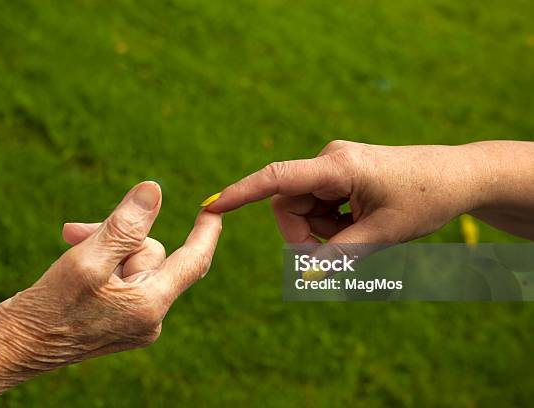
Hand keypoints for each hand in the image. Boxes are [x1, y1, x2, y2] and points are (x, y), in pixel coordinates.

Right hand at [0, 181, 221, 402]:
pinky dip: (103, 263)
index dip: (206, 233)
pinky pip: (123, 278)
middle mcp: (150, 317)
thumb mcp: (88, 259)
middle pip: (151, 254)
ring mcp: (135, 320)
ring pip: (133, 262)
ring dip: (104, 246)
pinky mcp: (119, 319)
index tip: (215, 210)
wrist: (17, 346)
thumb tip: (154, 190)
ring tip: (70, 242)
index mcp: (150, 306)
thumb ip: (124, 225)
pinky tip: (76, 260)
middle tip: (74, 230)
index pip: (193, 261)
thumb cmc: (49, 307)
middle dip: (117, 236)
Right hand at [206, 140, 533, 244]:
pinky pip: (320, 205)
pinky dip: (333, 223)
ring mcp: (334, 166)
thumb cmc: (425, 199)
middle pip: (288, 204)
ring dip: (323, 231)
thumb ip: (340, 255)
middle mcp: (329, 160)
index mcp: (338, 166)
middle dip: (304, 235)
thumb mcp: (383, 234)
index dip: (240, 193)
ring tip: (361, 234)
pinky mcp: (340, 174)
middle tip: (335, 257)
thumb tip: (307, 274)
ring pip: (304, 208)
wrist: (459, 176)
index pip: (277, 179)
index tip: (210, 206)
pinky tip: (361, 223)